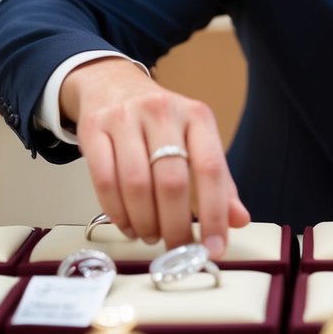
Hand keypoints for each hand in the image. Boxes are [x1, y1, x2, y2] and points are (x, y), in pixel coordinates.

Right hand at [61, 57, 249, 257]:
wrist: (113, 85)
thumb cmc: (160, 123)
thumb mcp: (196, 141)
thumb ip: (218, 181)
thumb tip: (238, 219)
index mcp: (197, 116)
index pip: (211, 169)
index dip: (214, 214)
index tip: (214, 247)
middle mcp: (163, 112)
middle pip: (171, 182)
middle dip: (175, 226)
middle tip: (177, 249)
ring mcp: (125, 117)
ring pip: (136, 184)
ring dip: (145, 222)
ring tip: (151, 236)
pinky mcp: (94, 128)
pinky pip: (103, 180)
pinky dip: (117, 212)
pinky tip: (128, 224)